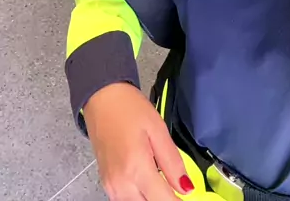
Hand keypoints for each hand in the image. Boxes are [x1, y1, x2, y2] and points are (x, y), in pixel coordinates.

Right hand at [84, 83, 193, 200]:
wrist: (101, 98)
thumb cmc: (128, 108)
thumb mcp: (158, 129)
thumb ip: (172, 162)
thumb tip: (187, 188)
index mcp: (136, 169)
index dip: (179, 200)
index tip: (188, 194)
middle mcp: (120, 183)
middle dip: (164, 199)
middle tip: (176, 187)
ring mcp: (110, 186)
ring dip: (151, 198)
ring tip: (162, 183)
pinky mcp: (106, 183)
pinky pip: (126, 200)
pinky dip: (139, 197)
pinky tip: (147, 182)